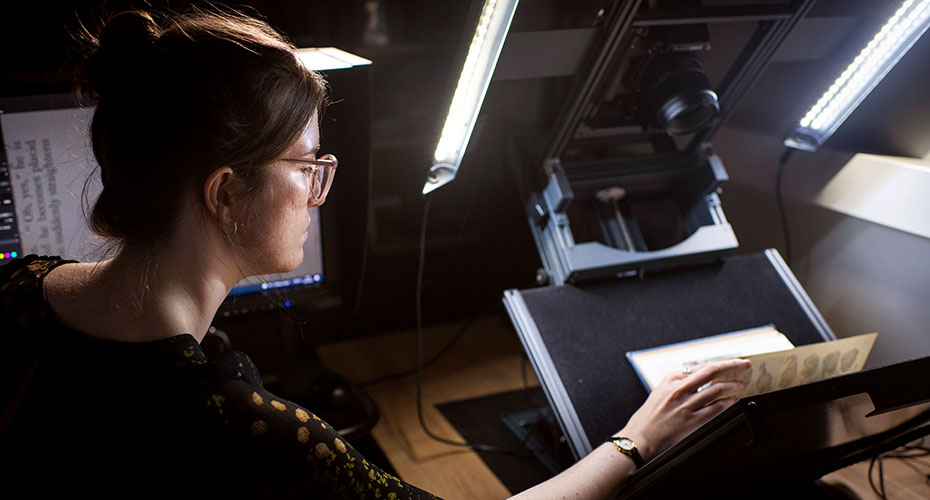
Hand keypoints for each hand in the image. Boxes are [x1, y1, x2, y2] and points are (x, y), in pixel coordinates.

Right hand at [617, 358, 750, 461]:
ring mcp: (687, 405)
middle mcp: (679, 390)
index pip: (701, 366)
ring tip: (741, 385)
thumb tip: (701, 377)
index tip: (731, 362)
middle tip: (745, 365)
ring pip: (717, 390)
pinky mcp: (693, 421)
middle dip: (732, 365)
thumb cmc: (649, 416)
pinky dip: (727, 403)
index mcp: (671, 379)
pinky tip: (731, 402)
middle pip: (712, 371)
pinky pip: (716, 408)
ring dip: (733, 386)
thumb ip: (679, 383)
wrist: (641, 437)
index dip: (720, 363)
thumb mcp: (661, 391)